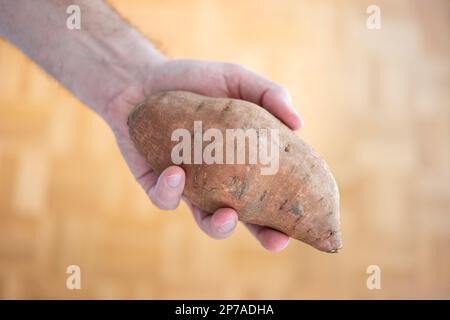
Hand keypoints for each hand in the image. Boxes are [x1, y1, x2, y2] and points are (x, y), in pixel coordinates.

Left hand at [105, 59, 303, 251]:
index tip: (306, 223)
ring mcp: (190, 187)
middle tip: (276, 240)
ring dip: (218, 225)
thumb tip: (299, 124)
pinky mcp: (158, 185)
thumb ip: (269, 94)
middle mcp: (220, 180)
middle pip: (248, 216)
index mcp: (244, 160)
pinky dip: (171, 191)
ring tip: (227, 214)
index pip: (272, 191)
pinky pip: (166, 199)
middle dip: (262, 234)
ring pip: (206, 220)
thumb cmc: (194, 80)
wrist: (142, 79)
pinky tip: (175, 172)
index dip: (288, 212)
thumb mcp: (235, 78)